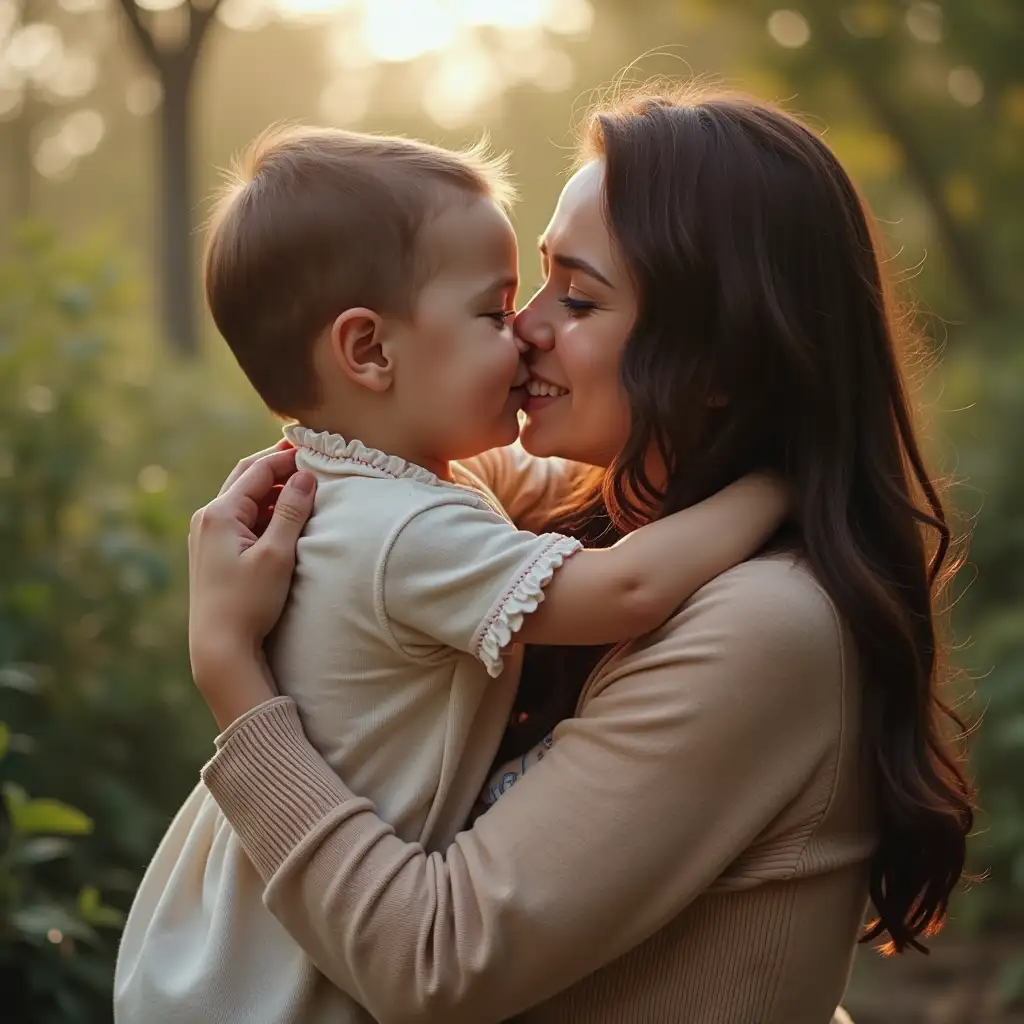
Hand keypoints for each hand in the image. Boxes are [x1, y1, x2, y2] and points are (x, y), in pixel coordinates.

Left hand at [188, 441, 316, 729]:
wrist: (219, 647)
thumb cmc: (249, 602)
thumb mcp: (277, 554)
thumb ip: (292, 512)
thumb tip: (306, 476)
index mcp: (220, 513)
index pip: (258, 470)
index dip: (287, 457)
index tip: (316, 450)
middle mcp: (208, 518)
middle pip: (246, 477)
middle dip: (277, 466)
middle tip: (308, 458)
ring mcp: (207, 535)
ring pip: (244, 498)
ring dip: (272, 490)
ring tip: (304, 488)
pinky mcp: (213, 552)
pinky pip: (240, 518)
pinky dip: (263, 510)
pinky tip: (284, 518)